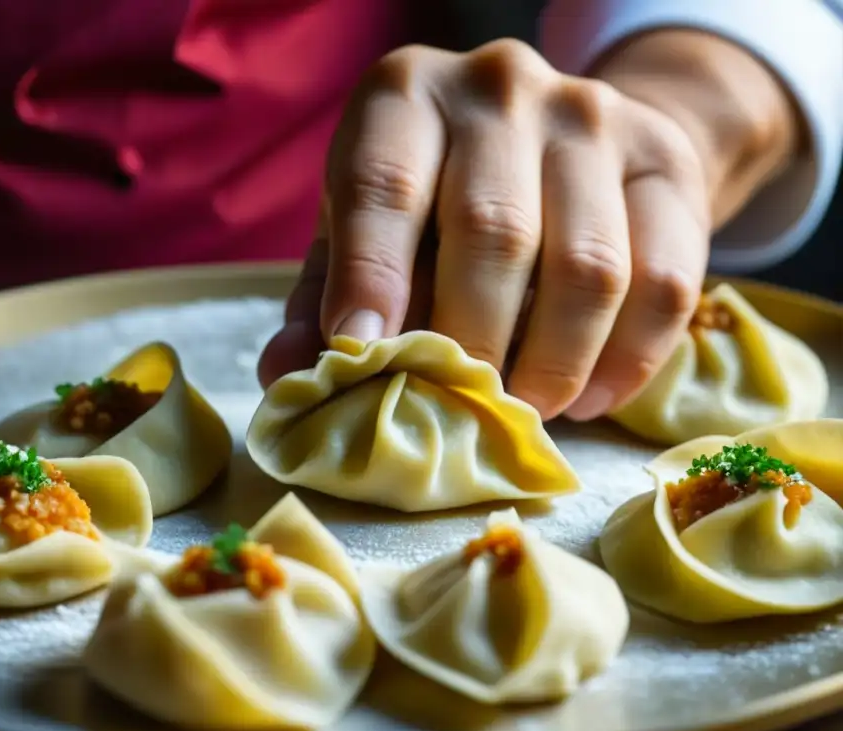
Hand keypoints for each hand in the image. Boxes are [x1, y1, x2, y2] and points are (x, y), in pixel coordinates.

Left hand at [261, 38, 715, 419]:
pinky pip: (666, 282)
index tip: (361, 357)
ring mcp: (595, 118)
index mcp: (405, 97)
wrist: (560, 139)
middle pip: (494, 233)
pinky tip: (588, 396)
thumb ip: (326, 297)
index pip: (383, 186)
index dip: (370, 280)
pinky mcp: (667, 164)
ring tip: (522, 414)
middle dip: (472, 345)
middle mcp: (501, 89)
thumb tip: (292, 379)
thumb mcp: (362, 230)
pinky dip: (625, 361)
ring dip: (553, 366)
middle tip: (458, 410)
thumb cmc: (436, 197)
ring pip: (589, 267)